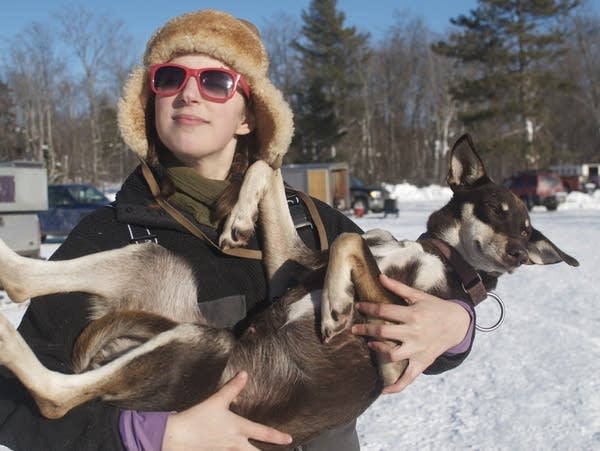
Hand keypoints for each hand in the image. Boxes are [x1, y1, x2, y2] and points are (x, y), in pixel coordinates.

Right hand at [162, 371, 292, 449]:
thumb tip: (244, 375)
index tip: (289, 439)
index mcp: (237, 428)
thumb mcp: (217, 400)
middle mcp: (234, 444)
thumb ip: (232, 388)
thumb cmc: (196, 418)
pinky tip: (237, 450)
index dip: (278, 437)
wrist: (177, 436)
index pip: (263, 433)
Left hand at [351, 274, 469, 393]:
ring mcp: (418, 349)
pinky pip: (408, 378)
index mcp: (413, 314)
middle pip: (383, 332)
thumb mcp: (418, 295)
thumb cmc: (435, 307)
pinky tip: (383, 390)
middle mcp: (414, 333)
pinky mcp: (422, 362)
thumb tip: (380, 276)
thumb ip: (398, 287)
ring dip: (377, 350)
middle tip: (354, 329)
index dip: (369, 308)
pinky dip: (396, 386)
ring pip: (392, 354)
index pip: (384, 310)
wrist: (458, 324)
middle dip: (366, 329)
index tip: (358, 307)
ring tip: (369, 345)